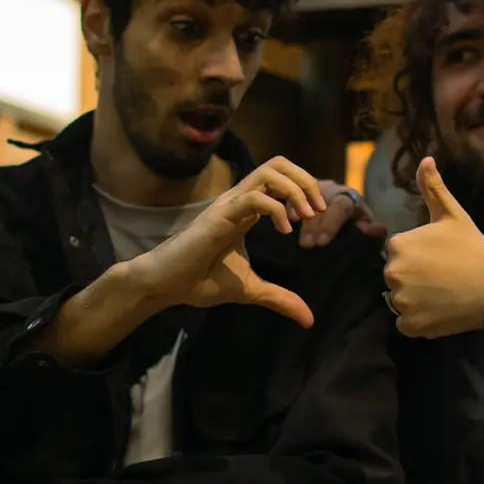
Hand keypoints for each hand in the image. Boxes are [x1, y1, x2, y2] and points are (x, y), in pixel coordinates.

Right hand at [132, 157, 326, 327]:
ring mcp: (229, 205)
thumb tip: (308, 319)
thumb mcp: (251, 290)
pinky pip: (254, 197)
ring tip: (305, 215)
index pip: (280, 178)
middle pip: (278, 163)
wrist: (166, 286)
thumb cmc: (199, 281)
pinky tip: (285, 231)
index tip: (316, 217)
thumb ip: (280, 298)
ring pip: (269, 171)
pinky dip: (276, 209)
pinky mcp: (220, 215)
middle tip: (317, 210)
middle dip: (305, 180)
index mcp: (246, 210)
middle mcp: (239, 200)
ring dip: (295, 189)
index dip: (304, 190)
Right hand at [290, 181, 388, 248]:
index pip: (341, 206)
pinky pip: (292, 196)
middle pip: (321, 203)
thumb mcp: (365, 226)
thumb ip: (372, 229)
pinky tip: (285, 222)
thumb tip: (379, 230)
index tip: (321, 242)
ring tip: (293, 236)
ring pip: (305, 197)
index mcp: (350, 197)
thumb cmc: (355, 223)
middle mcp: (332, 189)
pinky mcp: (300, 191)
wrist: (342, 210)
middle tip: (306, 245)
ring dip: (299, 217)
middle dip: (312, 225)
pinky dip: (288, 208)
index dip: (331, 223)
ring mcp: (314, 188)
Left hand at [383, 157, 483, 337]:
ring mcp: (401, 301)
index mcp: (398, 245)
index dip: (419, 255)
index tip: (439, 258)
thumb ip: (433, 188)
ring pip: (399, 299)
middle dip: (413, 277)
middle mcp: (393, 272)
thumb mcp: (453, 215)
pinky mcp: (410, 325)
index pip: (398, 252)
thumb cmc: (473, 249)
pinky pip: (405, 323)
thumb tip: (425, 159)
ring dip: (414, 299)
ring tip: (441, 294)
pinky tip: (439, 310)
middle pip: (396, 276)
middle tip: (441, 277)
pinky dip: (419, 320)